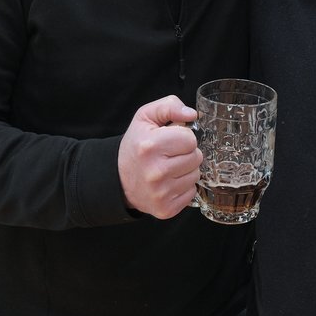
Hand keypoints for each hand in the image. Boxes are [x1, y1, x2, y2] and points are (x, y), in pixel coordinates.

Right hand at [117, 96, 201, 218]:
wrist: (118, 179)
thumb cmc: (136, 145)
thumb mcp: (146, 117)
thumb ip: (170, 106)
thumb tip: (192, 114)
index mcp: (150, 146)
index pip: (190, 139)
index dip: (183, 137)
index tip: (170, 140)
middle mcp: (155, 172)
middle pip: (196, 157)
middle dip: (186, 153)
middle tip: (169, 154)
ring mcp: (160, 193)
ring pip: (196, 175)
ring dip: (186, 170)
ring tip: (168, 168)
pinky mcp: (166, 209)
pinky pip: (192, 192)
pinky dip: (183, 187)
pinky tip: (168, 182)